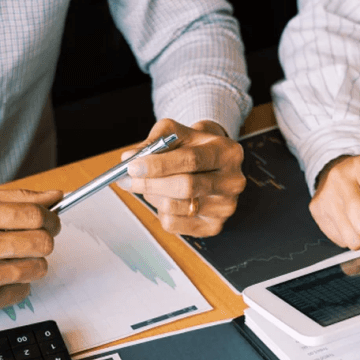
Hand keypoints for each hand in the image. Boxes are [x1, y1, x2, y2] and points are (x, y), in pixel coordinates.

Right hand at [0, 187, 62, 317]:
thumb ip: (15, 197)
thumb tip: (56, 196)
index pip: (36, 215)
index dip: (51, 219)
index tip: (51, 222)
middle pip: (42, 243)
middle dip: (44, 240)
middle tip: (33, 239)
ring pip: (37, 269)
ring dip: (31, 262)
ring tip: (11, 257)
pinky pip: (22, 291)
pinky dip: (16, 283)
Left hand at [124, 118, 244, 236]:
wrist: (211, 162)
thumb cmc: (193, 146)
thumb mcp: (176, 133)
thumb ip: (154, 142)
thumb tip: (129, 158)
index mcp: (227, 153)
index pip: (192, 160)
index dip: (159, 165)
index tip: (133, 166)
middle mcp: (232, 181)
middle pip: (185, 187)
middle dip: (150, 183)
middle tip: (127, 179)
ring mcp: (225, 207)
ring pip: (176, 207)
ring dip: (152, 196)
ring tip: (148, 185)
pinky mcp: (214, 227)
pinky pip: (175, 224)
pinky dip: (160, 212)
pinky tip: (164, 199)